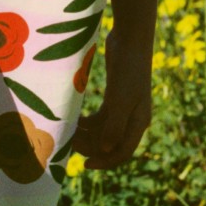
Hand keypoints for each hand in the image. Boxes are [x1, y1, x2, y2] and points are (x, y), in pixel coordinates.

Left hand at [71, 36, 153, 170]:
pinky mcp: (114, 97)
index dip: (105, 161)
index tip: (85, 165)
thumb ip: (113, 126)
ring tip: (67, 131)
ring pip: (102, 131)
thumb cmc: (128, 70)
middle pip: (110, 143)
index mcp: (138, 123)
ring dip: (86, 134)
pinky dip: (87, 121)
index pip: (122, 152)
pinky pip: (99, 118)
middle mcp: (132, 118)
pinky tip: (73, 120)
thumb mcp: (120, 99)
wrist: (130, 40)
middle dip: (90, 145)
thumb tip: (106, 150)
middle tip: (68, 141)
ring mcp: (123, 108)